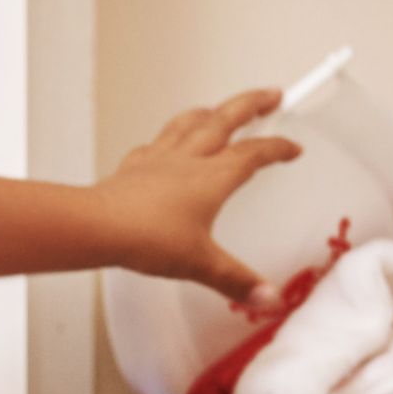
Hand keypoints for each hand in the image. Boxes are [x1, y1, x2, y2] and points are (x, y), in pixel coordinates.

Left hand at [84, 90, 302, 295]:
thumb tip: (268, 299)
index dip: (277, 148)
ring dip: (210, 111)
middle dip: (252, 104)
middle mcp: (189, 159)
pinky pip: (156, 142)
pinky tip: (165, 143)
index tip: (293, 148)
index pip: (254, 154)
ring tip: (220, 108)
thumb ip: (237, 281)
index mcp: (213, 177)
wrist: (99, 226)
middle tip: (270, 94)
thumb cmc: (147, 238)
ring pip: (190, 122)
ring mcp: (159, 158)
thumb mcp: (201, 263)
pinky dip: (168, 137)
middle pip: (226, 119)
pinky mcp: (134, 166)